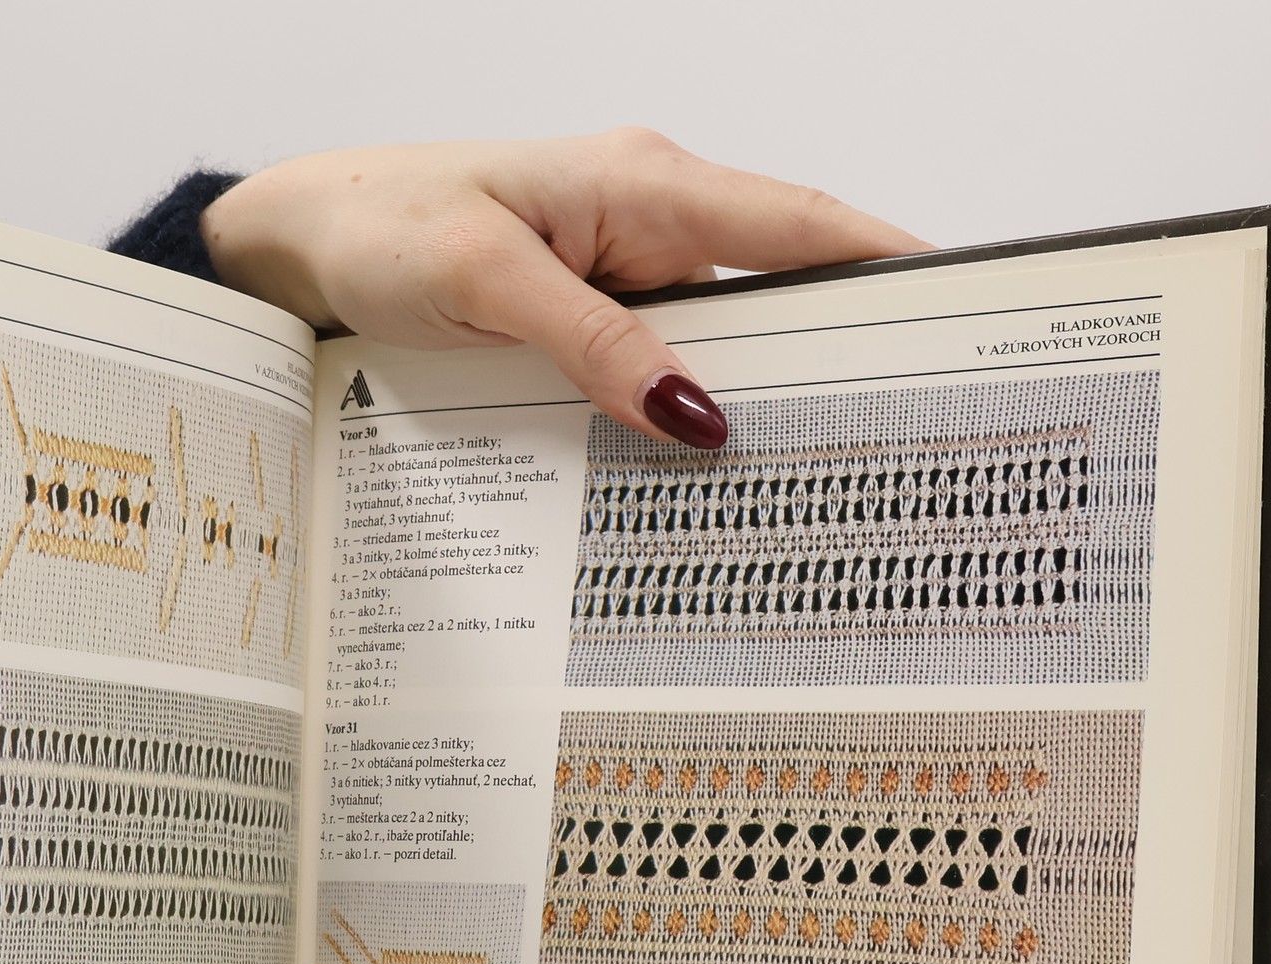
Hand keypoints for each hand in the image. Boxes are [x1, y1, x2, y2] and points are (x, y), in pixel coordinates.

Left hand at [204, 129, 924, 446]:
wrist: (307, 243)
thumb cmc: (383, 226)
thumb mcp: (485, 282)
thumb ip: (593, 342)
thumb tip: (693, 414)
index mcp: (643, 183)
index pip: (798, 222)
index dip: (887, 262)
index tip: (963, 306)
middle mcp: (648, 220)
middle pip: (778, 290)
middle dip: (839, 354)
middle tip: (899, 436)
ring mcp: (622, 271)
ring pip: (720, 339)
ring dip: (757, 397)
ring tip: (811, 474)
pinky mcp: (592, 315)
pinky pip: (662, 364)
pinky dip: (685, 410)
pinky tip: (699, 469)